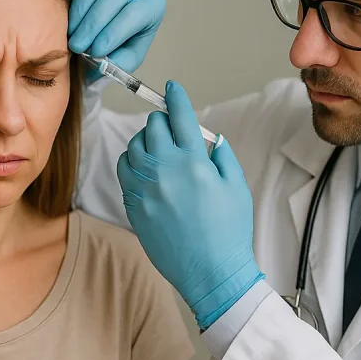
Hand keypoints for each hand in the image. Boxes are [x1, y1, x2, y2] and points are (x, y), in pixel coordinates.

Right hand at [68, 0, 165, 83]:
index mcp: (153, 5)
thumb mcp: (125, 60)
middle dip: (93, 23)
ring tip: (72, 32)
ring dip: (81, 9)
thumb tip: (100, 62)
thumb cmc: (121, 45)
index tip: (95, 52)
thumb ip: (117, 64)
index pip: (134, 13)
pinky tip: (71, 13)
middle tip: (77, 46)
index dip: (113, 33)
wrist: (109, 31)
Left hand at [116, 83, 263, 329]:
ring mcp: (145, 187)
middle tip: (173, 130)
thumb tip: (210, 139)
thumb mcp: (236, 187)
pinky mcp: (133, 204)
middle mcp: (165, 169)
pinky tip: (145, 169)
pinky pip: (124, 170)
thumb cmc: (229, 231)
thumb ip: (222, 156)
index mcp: (194, 161)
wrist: (209, 271)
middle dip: (163, 122)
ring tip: (159, 150)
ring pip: (134, 145)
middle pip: (152, 126)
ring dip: (146, 141)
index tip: (172, 88)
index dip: (176, 97)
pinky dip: (132, 162)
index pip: (180, 116)